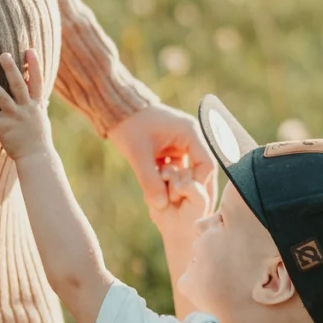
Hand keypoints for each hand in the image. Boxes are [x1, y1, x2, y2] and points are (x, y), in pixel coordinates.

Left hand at [0, 48, 52, 161]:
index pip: (37, 81)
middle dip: (11, 69)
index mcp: (36, 104)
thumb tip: (45, 97)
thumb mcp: (42, 118)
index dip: (34, 65)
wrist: (37, 157)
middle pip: (19, 85)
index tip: (30, 50)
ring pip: (2, 98)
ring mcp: (15, 118)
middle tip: (3, 54)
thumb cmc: (39, 138)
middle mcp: (26, 108)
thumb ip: (41, 105)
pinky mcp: (3, 129)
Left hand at [106, 103, 215, 217]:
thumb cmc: (128, 126)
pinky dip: (172, 182)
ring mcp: (184, 144)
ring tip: (175, 206)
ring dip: (180, 188)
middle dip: (192, 190)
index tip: (182, 199)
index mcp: (191, 132)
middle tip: (189, 213)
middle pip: (202, 170)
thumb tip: (161, 206)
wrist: (115, 110)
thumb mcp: (137, 154)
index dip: (197, 185)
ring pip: (189, 172)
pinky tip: (163, 196)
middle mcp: (193, 137)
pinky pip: (178, 170)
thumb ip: (149, 180)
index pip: (207, 164)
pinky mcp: (173, 150)